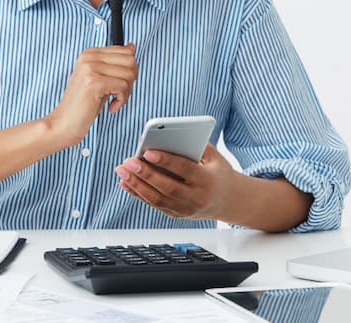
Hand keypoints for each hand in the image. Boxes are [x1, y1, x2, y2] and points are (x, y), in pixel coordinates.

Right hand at [44, 44, 135, 147]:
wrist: (64, 123)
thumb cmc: (82, 104)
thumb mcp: (100, 79)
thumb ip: (114, 63)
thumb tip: (131, 46)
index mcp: (90, 53)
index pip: (126, 51)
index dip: (130, 70)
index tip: (120, 84)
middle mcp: (89, 57)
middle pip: (130, 60)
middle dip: (131, 80)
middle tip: (119, 94)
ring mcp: (90, 68)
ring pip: (129, 74)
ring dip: (126, 92)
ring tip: (114, 101)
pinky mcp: (94, 82)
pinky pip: (123, 86)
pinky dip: (122, 100)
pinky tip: (111, 106)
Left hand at [114, 143, 238, 220]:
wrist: (228, 201)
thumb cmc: (218, 172)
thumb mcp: (214, 156)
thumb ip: (195, 145)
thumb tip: (167, 136)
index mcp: (208, 180)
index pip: (184, 169)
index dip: (166, 161)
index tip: (147, 152)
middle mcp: (196, 198)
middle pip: (167, 186)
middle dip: (145, 174)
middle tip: (128, 162)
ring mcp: (186, 209)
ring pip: (157, 199)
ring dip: (136, 185)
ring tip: (122, 171)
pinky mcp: (176, 214)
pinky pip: (154, 204)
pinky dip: (138, 194)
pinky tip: (126, 183)